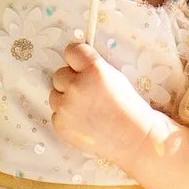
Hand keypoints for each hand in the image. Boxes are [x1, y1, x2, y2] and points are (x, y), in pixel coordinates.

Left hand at [47, 37, 159, 171]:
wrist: (133, 137)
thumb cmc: (127, 107)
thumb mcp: (114, 77)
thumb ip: (92, 68)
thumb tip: (74, 65)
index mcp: (93, 69)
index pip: (71, 51)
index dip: (75, 58)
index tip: (78, 64)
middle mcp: (76, 85)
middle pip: (59, 74)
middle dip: (71, 81)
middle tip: (87, 93)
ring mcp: (66, 106)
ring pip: (55, 95)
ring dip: (66, 100)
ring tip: (87, 110)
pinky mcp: (60, 124)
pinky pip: (56, 114)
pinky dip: (66, 118)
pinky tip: (84, 122)